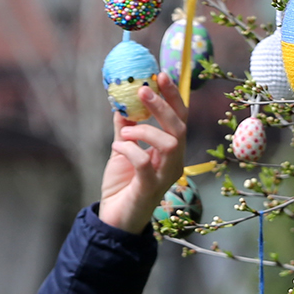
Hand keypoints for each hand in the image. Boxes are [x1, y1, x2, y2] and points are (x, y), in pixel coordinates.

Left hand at [98, 73, 187, 232]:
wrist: (113, 219)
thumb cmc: (122, 185)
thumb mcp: (122, 149)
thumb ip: (125, 127)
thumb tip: (121, 101)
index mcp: (171, 151)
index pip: (180, 119)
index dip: (173, 96)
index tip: (160, 74)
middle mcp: (174, 163)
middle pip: (180, 128)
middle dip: (163, 106)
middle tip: (143, 91)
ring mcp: (164, 177)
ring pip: (170, 143)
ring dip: (145, 130)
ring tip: (125, 132)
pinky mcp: (149, 189)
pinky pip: (145, 163)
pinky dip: (130, 149)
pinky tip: (117, 146)